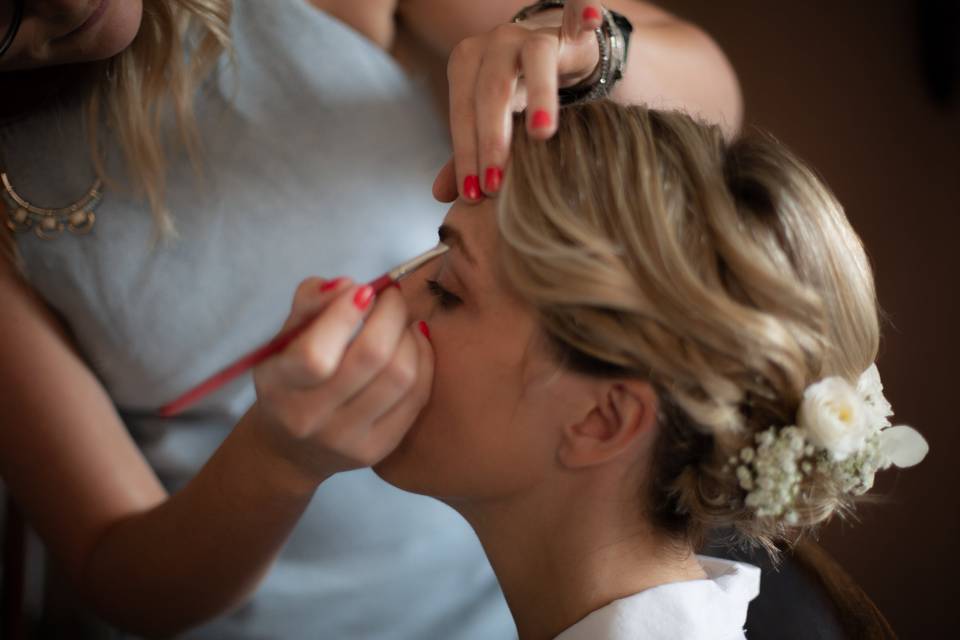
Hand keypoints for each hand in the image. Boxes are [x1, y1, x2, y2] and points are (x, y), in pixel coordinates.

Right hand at [249, 277, 432, 484]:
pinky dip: (423, 360)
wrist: (291, 450)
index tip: (364, 291)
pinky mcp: (378, 450)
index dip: (345, 314)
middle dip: (390, 314)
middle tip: (392, 296)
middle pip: (370, 358)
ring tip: (401, 321)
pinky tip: (414, 343)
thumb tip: (347, 286)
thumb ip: (309, 304)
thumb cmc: (290, 380)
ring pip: (400, 376)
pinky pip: (416, 397)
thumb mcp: (282, 340)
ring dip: (409, 336)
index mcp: (279, 386)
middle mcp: (310, 418)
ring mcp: (346, 440)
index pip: (314, 353)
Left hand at [436, 0, 603, 202]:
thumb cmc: (516, 93)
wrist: (556, 55)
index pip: (463, 112)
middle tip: (497, 184)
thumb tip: (441, 195)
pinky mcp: (572, 27)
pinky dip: (583, 10)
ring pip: (535, 57)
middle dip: (492, 138)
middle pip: (492, 89)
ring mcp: (534, 31)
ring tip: (542, 134)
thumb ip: (468, 153)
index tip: (474, 194)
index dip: (465, 153)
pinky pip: (577, 10)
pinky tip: (588, 21)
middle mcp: (496, 42)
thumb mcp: (491, 123)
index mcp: (467, 65)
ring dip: (538, 94)